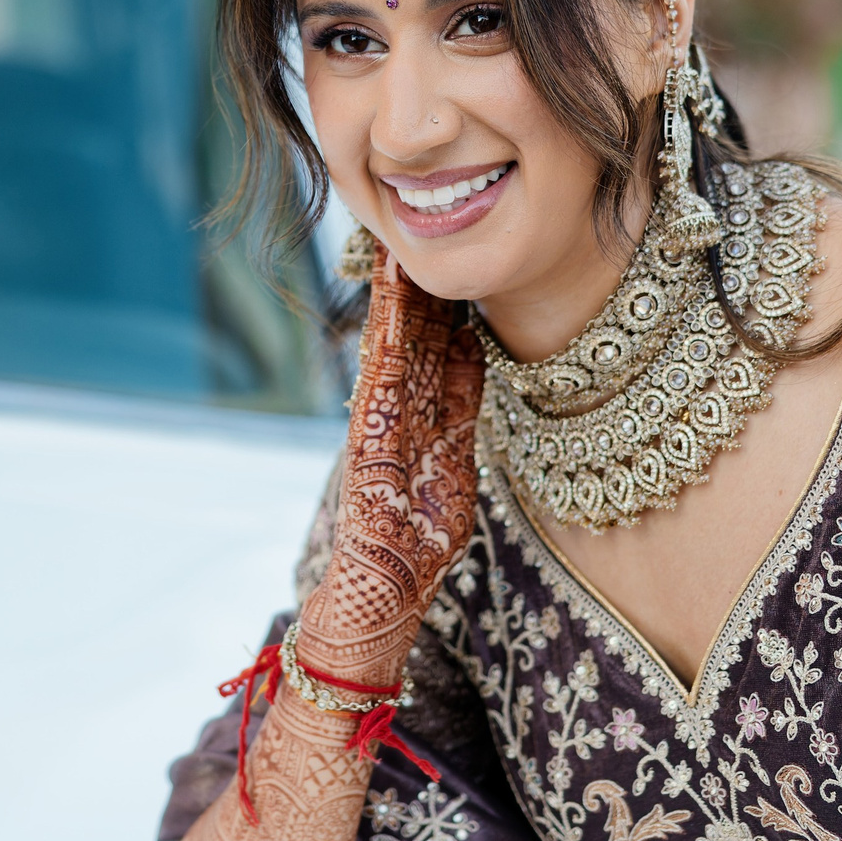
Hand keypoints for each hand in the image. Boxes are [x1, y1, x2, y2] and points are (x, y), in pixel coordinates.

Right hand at [297, 241, 484, 686]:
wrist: (381, 598)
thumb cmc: (418, 548)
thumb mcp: (458, 470)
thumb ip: (462, 413)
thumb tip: (474, 351)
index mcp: (425, 426)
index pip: (439, 356)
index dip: (444, 311)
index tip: (453, 268)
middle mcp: (400, 420)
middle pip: (412, 345)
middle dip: (417, 294)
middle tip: (417, 242)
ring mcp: (380, 429)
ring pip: (390, 353)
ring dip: (393, 304)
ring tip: (395, 255)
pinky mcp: (367, 444)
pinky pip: (379, 384)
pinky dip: (383, 343)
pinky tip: (388, 307)